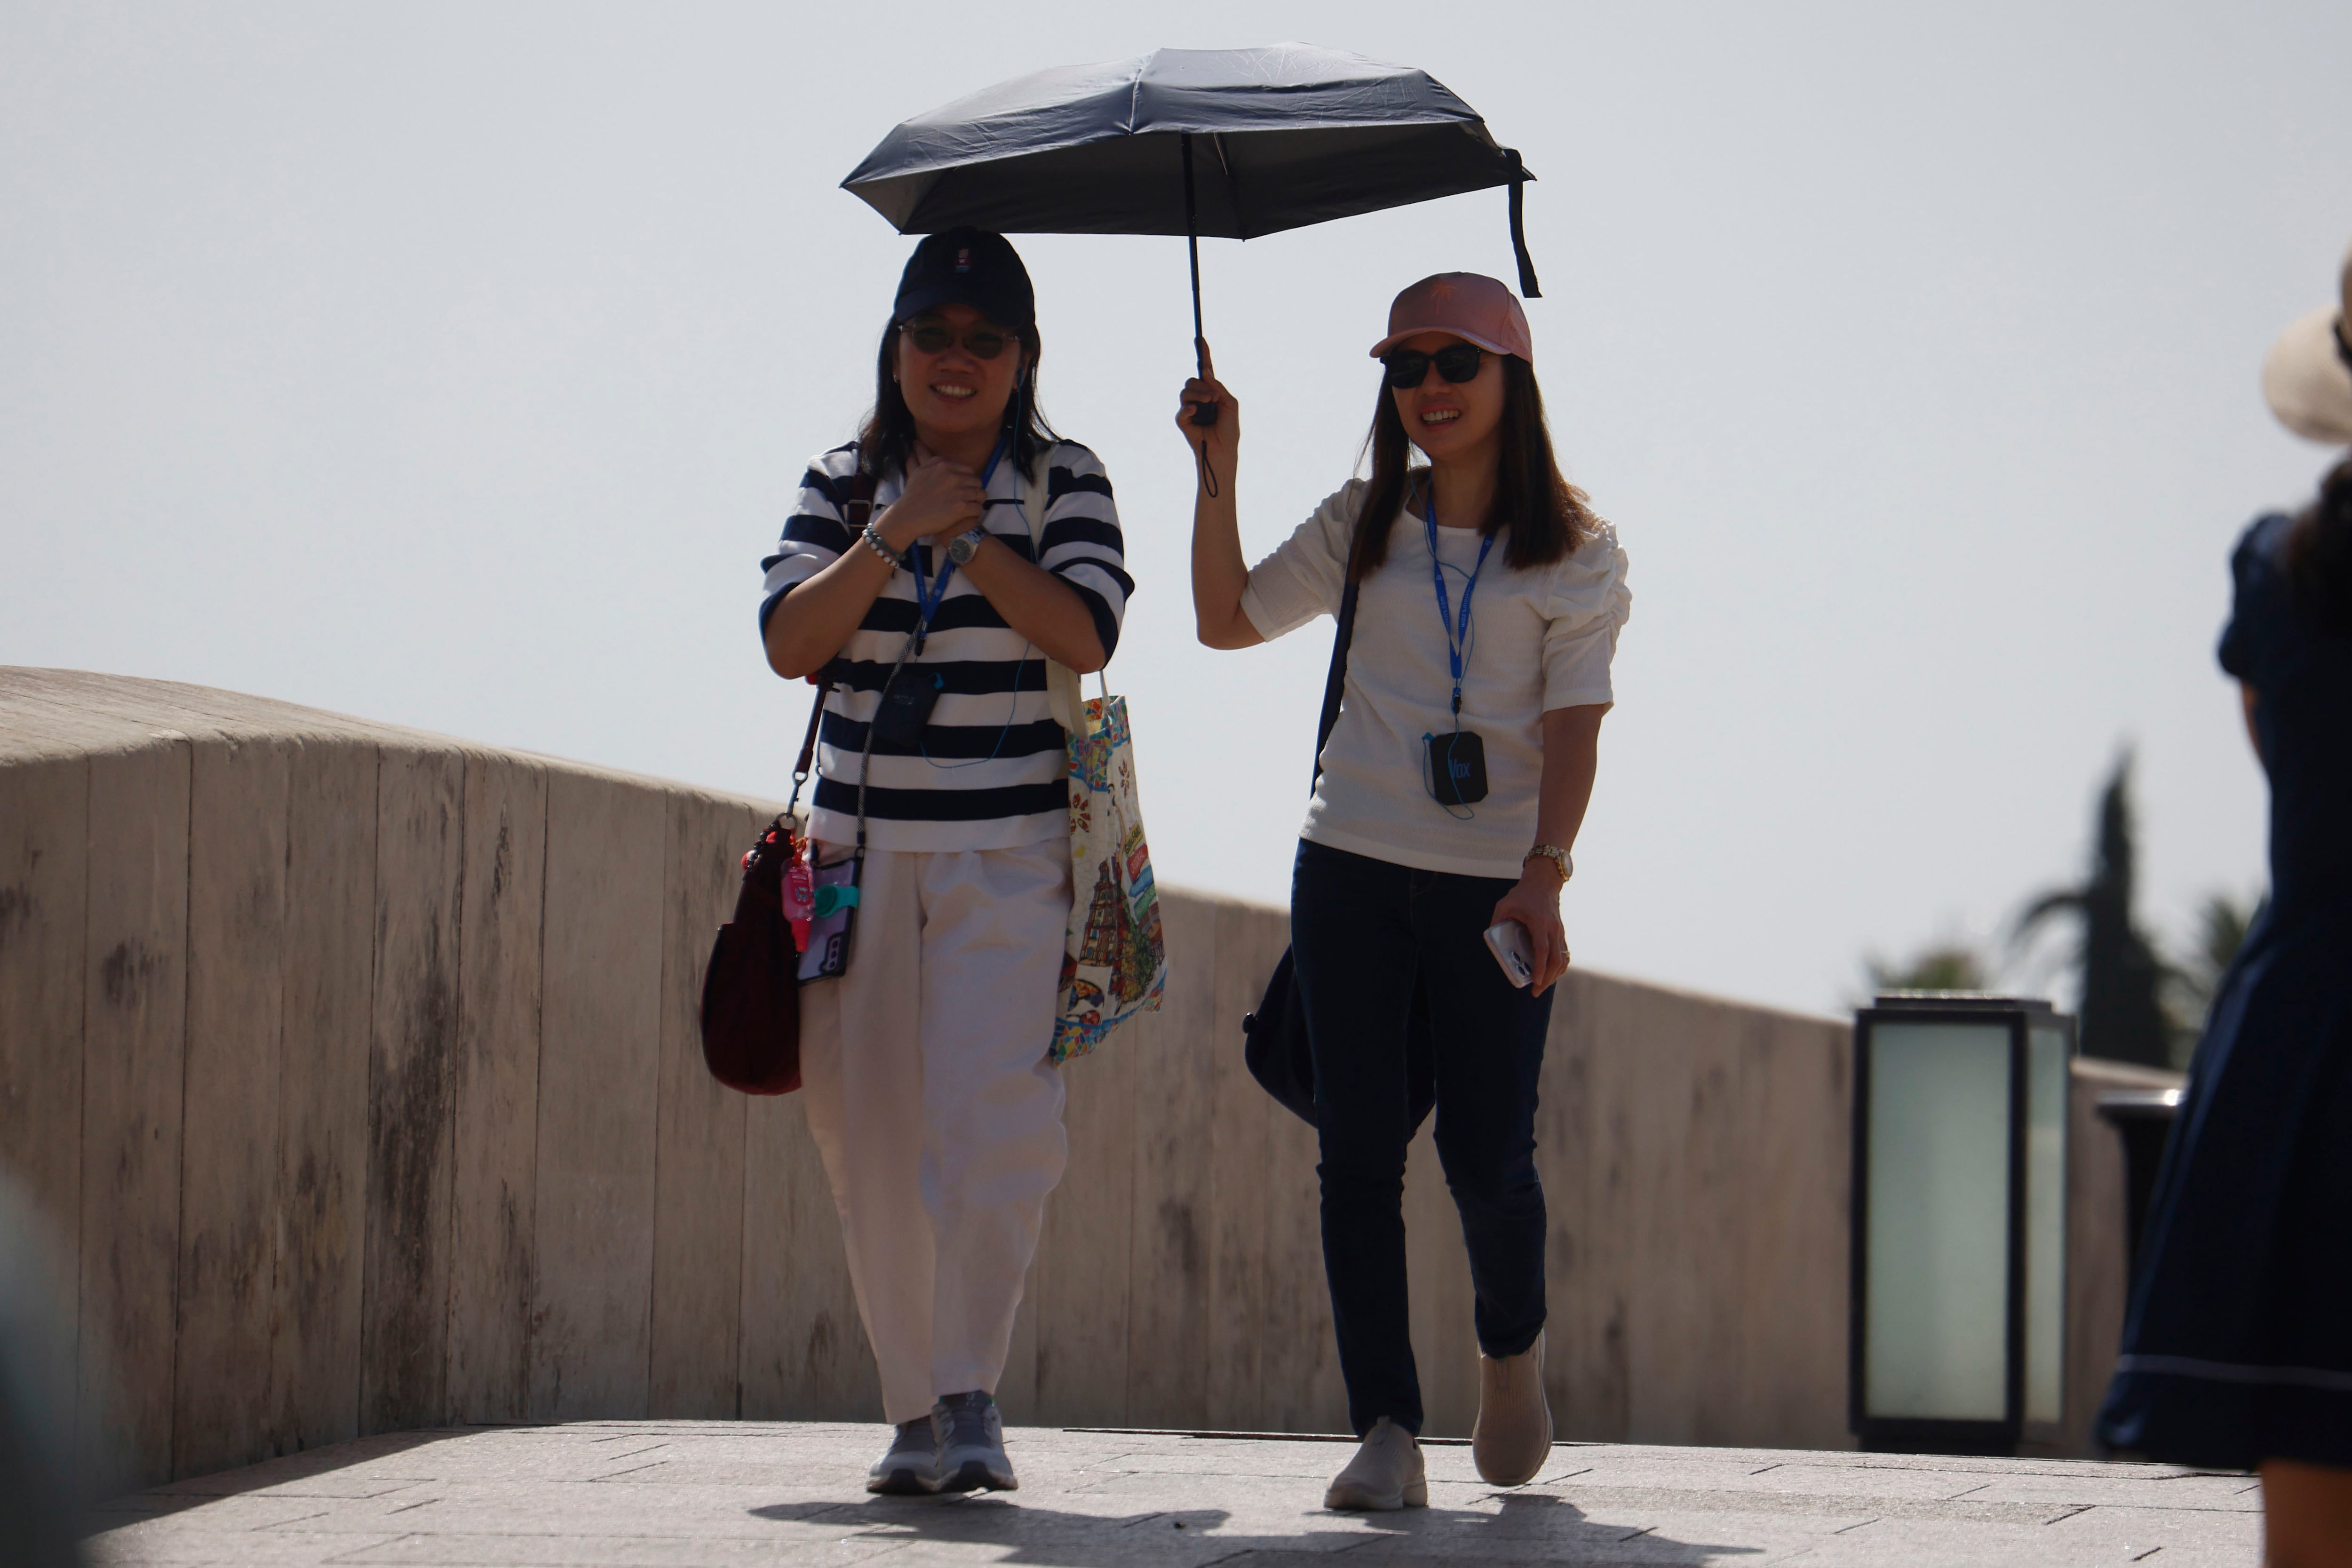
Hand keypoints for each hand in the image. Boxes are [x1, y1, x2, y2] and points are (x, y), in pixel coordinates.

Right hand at [876, 455, 984, 551]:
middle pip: (977, 481)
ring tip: (970, 506)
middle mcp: (954, 476)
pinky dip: (975, 513)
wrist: (907, 516)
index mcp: (944, 466)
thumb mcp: (920, 471)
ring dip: (976, 501)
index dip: (967, 480)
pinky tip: (968, 515)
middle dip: (973, 490)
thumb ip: (933, 462)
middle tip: (967, 498)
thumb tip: (941, 458)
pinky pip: (978, 508)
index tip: (963, 488)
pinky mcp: (962, 507)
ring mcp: (959, 492)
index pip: (968, 470)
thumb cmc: (912, 495)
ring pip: (981, 494)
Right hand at [1173, 340, 1238, 486]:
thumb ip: (1219, 387)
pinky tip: (1195, 411)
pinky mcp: (1183, 421)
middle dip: (1202, 385)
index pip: (1205, 370)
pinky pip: (1182, 409)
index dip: (1203, 353)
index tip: (1200, 338)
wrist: (1224, 452)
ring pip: (1186, 391)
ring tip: (1209, 404)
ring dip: (1198, 395)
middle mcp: (1199, 398)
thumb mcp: (1230, 404)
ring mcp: (1190, 409)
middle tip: (1213, 398)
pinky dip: (1189, 407)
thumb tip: (1206, 371)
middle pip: (1192, 380)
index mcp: (1212, 392)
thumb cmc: (1229, 430)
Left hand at [1490, 866, 1569, 995]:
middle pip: (1556, 959)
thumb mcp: (1504, 905)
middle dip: (1548, 978)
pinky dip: (1559, 966)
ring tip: (1543, 985)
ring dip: (1555, 975)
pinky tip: (1551, 974)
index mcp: (1539, 922)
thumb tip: (1491, 942)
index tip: (1537, 981)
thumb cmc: (1523, 894)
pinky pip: (1564, 953)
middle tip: (1536, 991)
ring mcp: (1559, 931)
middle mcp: (1553, 928)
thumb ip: (1496, 922)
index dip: (1540, 967)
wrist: (1543, 882)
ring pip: (1563, 958)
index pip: (1542, 949)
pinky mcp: (1561, 933)